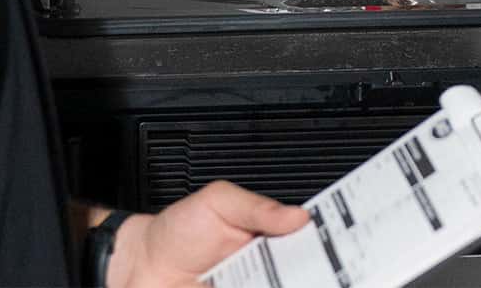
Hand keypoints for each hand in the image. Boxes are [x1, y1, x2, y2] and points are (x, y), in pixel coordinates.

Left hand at [106, 181, 307, 287]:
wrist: (143, 268)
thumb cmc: (178, 231)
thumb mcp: (217, 202)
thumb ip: (256, 207)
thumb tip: (298, 215)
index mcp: (271, 237)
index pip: (310, 241)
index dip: (327, 245)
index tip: (337, 247)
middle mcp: (269, 270)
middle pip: (305, 272)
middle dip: (311, 270)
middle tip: (300, 266)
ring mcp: (255, 287)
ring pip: (286, 285)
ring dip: (289, 279)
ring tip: (277, 274)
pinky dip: (264, 287)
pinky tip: (251, 281)